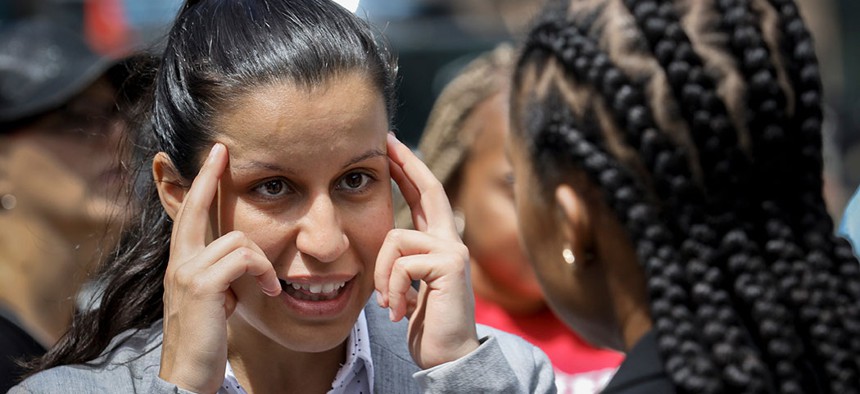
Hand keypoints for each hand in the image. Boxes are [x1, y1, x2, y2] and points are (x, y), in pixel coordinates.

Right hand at [158, 144, 281, 392]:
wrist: (189, 376)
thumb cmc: (206, 339)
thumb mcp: (216, 298)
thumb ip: (223, 272)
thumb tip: (244, 257)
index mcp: (183, 262)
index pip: (190, 214)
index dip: (200, 183)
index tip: (213, 156)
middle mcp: (178, 262)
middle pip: (193, 207)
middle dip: (209, 176)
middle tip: (223, 150)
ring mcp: (187, 272)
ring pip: (238, 240)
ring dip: (264, 263)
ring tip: (270, 288)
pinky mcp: (201, 286)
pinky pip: (244, 259)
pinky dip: (264, 273)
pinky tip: (270, 294)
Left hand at [375, 133, 479, 368]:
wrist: (448, 357)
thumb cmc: (426, 325)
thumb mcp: (408, 286)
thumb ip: (403, 261)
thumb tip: (388, 241)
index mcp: (440, 244)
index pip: (425, 197)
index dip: (410, 170)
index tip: (392, 147)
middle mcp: (451, 241)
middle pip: (429, 189)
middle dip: (406, 164)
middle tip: (387, 143)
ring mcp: (453, 251)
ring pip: (396, 238)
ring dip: (381, 275)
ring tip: (387, 303)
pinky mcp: (449, 265)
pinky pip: (401, 263)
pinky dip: (390, 290)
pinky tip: (398, 310)